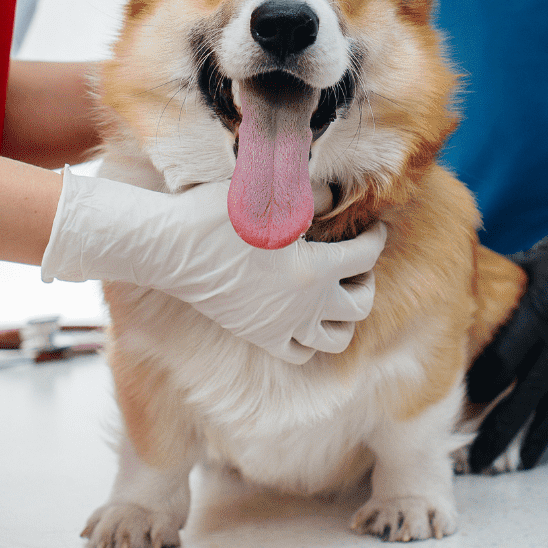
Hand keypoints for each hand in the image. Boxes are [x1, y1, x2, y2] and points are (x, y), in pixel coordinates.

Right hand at [42, 171, 383, 363]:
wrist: (171, 248)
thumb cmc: (217, 214)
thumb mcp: (272, 194)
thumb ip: (313, 196)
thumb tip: (335, 199)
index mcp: (314, 268)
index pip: (366, 257)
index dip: (376, 239)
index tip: (374, 229)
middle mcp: (305, 305)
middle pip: (360, 305)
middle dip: (367, 281)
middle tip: (357, 264)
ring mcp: (283, 326)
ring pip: (336, 338)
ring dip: (345, 317)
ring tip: (337, 295)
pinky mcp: (259, 336)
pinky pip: (299, 353)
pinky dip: (311, 340)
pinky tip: (305, 317)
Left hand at [464, 176, 547, 470]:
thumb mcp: (530, 262)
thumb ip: (502, 287)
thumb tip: (465, 291)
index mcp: (534, 316)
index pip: (496, 366)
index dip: (475, 392)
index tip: (455, 411)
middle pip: (522, 399)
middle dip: (497, 433)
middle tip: (477, 462)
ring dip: (539, 439)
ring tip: (522, 465)